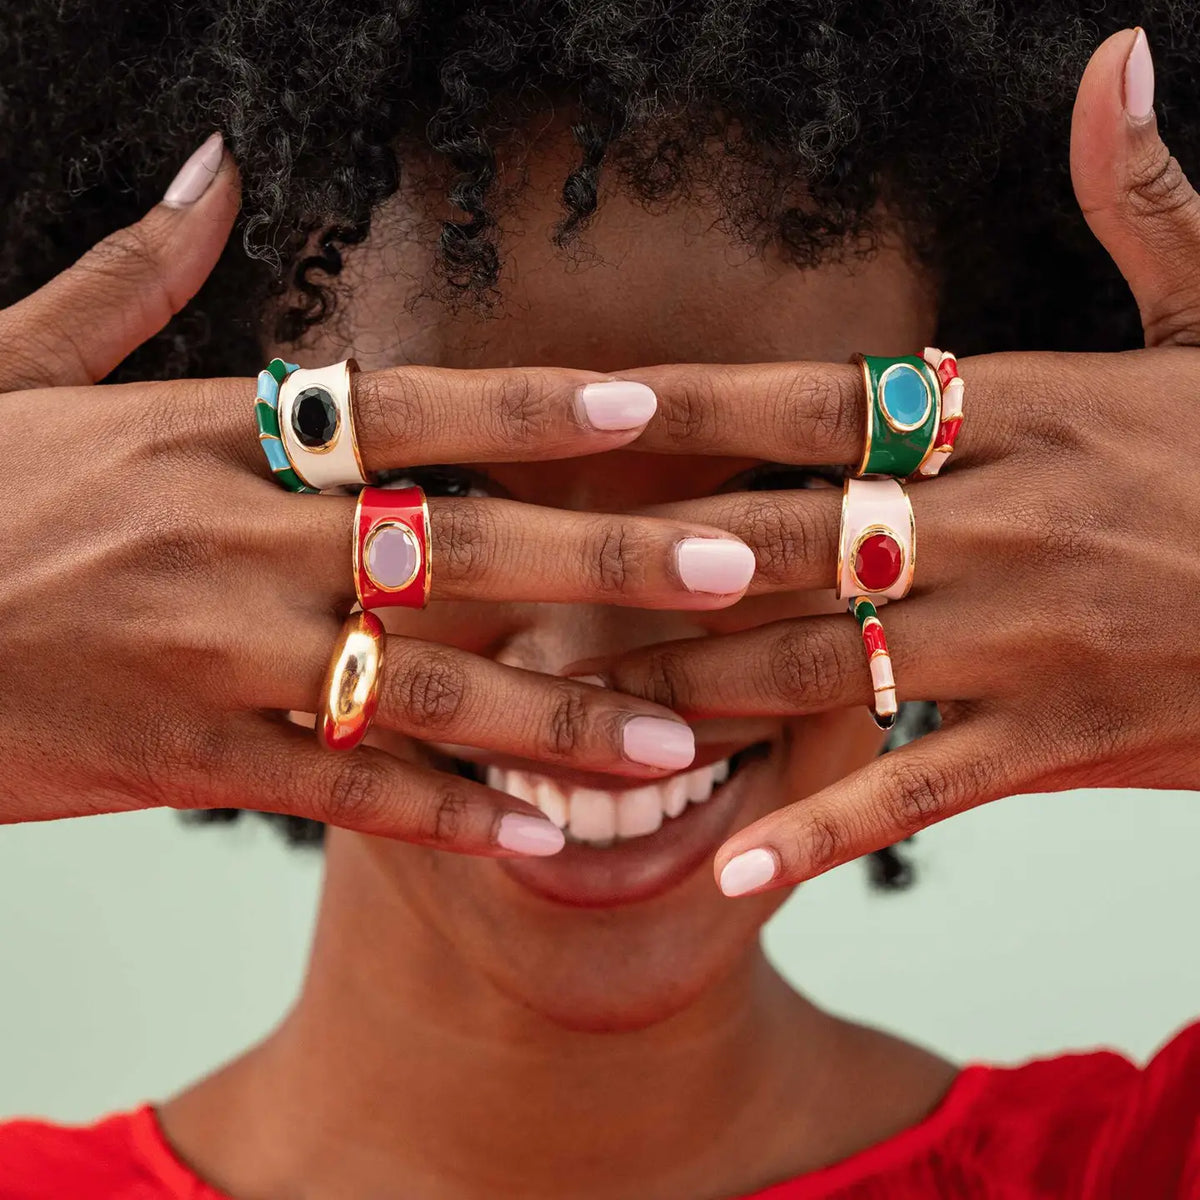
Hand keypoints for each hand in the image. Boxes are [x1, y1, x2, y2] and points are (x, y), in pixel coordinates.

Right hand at [0, 135, 757, 857]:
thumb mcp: (15, 365)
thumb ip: (131, 274)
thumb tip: (214, 163)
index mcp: (205, 435)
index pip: (407, 411)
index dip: (532, 413)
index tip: (648, 413)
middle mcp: (232, 543)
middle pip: (458, 552)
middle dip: (603, 565)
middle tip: (727, 570)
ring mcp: (214, 660)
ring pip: (426, 694)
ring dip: (557, 722)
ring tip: (670, 746)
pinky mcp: (185, 762)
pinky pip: (345, 794)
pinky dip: (446, 821)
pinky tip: (536, 841)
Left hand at [578, 29, 1199, 890]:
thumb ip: (1141, 201)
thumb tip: (1114, 59)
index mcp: (1018, 408)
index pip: (809, 399)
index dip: (684, 406)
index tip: (576, 412)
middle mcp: (1001, 518)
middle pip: (780, 541)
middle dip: (649, 572)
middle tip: (533, 591)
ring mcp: (1027, 633)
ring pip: (818, 667)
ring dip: (692, 693)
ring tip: (584, 717)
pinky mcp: (1063, 736)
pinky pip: (915, 789)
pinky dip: (822, 834)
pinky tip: (733, 870)